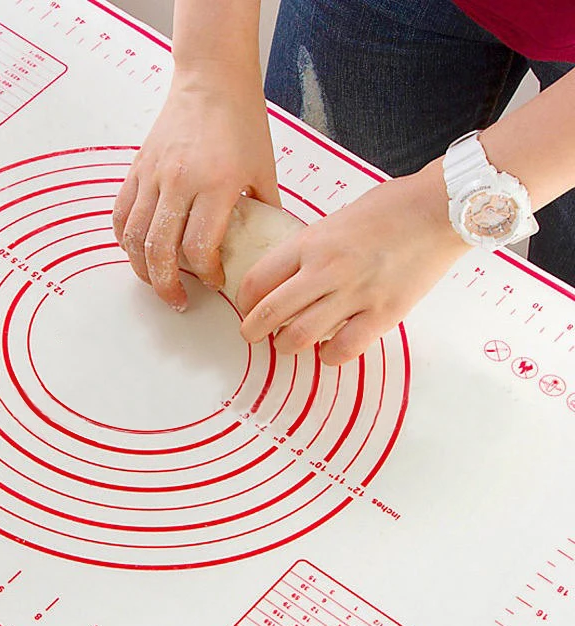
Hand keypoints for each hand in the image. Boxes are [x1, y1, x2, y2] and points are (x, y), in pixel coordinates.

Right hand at [113, 67, 279, 310]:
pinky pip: (121, 214)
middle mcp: (180, 181)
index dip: (205, 274)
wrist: (211, 79)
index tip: (214, 280)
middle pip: (160, 251)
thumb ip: (263, 211)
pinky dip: (125, 241)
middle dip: (167, 286)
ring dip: (143, 269)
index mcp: (217, 184)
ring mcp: (154, 175)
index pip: (199, 248)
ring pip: (134, 238)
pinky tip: (138, 253)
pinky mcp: (138, 169)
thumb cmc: (241, 122)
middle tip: (178, 300)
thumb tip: (264, 245)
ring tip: (157, 282)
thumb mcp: (264, 169)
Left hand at [237, 162, 471, 364]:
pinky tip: (327, 351)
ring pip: (300, 336)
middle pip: (270, 313)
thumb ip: (311, 249)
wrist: (441, 209)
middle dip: (252, 330)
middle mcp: (326, 270)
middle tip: (251, 335)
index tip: (246, 306)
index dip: (244, 300)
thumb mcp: (336, 220)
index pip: (258, 280)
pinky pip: (344, 349)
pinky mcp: (383, 314)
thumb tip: (290, 277)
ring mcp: (355, 294)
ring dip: (286, 346)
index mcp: (311, 242)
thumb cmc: (391, 208)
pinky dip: (328, 356)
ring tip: (287, 344)